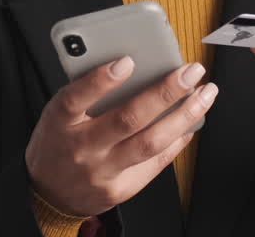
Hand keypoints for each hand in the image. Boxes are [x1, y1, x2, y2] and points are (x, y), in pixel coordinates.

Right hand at [25, 56, 218, 216]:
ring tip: (204, 94)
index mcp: (60, 122)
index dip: (101, 80)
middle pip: (127, 119)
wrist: (49, 193)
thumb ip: (86, 92)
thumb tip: (133, 64)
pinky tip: (192, 121)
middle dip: (165, 93)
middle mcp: (82, 148)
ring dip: (183, 116)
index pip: (76, 98)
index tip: (127, 61)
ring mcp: (103, 171)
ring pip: (150, 143)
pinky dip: (178, 139)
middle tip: (191, 72)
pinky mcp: (121, 189)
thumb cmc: (58, 141)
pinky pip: (156, 162)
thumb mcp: (58, 113)